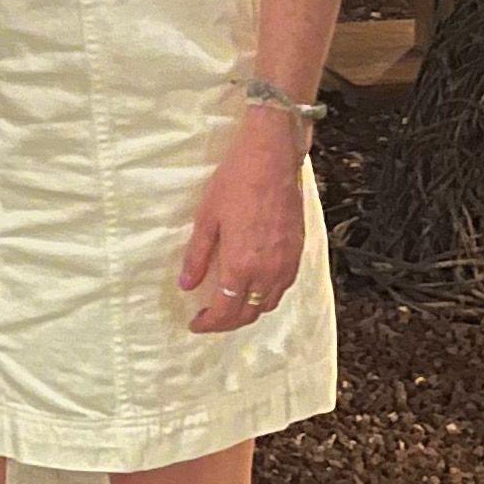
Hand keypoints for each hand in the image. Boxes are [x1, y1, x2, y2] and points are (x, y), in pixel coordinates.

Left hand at [175, 114, 307, 334]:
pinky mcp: (297, 252)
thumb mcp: (206, 219)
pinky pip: (283, 288)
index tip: (195, 323)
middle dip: (226, 323)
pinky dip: (266, 297)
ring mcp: (286, 263)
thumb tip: (186, 286)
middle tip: (209, 318)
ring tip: (230, 305)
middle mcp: (267, 271)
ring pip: (267, 304)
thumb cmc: (235, 183)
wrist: (272, 159)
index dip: (208, 323)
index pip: (225, 311)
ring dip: (247, 311)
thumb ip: (197, 257)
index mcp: (241, 265)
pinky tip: (254, 287)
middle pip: (247, 314)